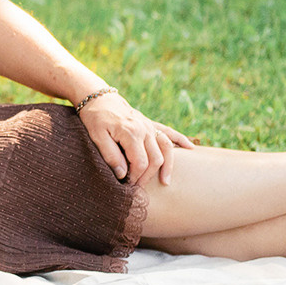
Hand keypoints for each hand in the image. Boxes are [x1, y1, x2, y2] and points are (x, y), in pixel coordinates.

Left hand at [78, 93, 194, 184]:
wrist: (98, 97)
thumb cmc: (95, 118)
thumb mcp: (96, 136)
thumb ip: (110, 155)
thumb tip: (123, 174)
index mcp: (131, 133)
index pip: (140, 163)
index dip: (135, 177)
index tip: (127, 185)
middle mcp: (145, 129)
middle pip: (155, 158)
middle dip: (148, 176)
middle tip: (138, 187)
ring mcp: (149, 126)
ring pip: (166, 148)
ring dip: (168, 165)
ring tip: (165, 181)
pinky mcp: (150, 123)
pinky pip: (169, 132)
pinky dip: (180, 140)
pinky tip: (191, 148)